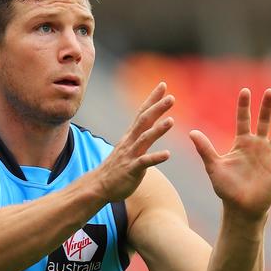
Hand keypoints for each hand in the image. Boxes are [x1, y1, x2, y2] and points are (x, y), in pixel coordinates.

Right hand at [96, 82, 173, 201]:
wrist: (99, 186)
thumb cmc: (117, 167)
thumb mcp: (128, 148)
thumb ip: (139, 137)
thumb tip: (148, 127)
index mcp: (131, 136)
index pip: (142, 113)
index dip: (152, 99)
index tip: (163, 85)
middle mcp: (130, 142)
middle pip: (144, 121)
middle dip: (157, 108)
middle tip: (171, 97)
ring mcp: (130, 155)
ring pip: (144, 139)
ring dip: (158, 130)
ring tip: (171, 121)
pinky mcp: (131, 170)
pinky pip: (144, 162)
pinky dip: (155, 158)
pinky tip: (167, 154)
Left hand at [189, 88, 270, 220]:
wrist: (241, 208)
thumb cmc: (226, 188)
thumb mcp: (214, 166)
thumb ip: (205, 149)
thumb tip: (191, 132)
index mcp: (241, 143)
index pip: (243, 120)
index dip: (244, 106)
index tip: (245, 91)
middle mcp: (257, 146)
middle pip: (264, 121)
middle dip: (267, 107)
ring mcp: (269, 155)